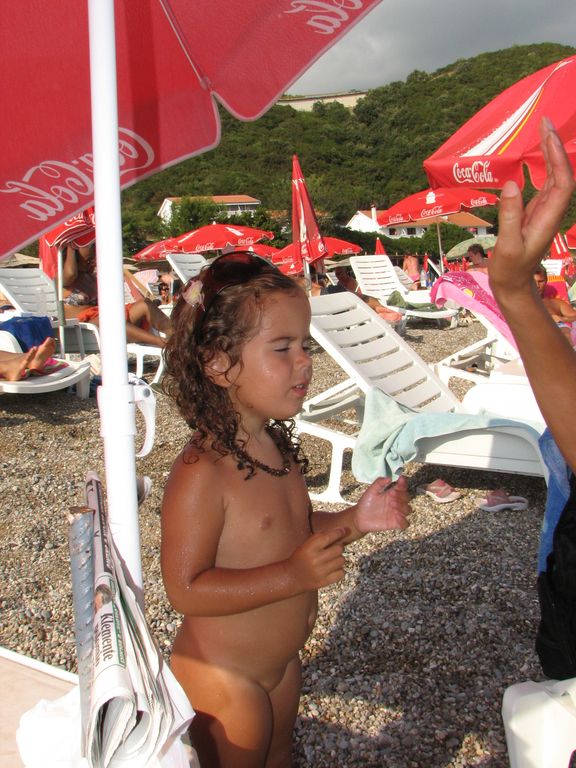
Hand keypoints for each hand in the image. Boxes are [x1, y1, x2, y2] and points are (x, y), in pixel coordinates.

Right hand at [288, 528, 346, 590]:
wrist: (291, 577)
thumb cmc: (301, 557)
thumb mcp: (306, 545)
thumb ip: (321, 538)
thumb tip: (341, 531)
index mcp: (309, 548)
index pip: (328, 537)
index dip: (338, 532)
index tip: (344, 530)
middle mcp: (315, 560)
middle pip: (338, 549)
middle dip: (338, 547)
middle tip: (333, 549)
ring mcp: (320, 572)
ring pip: (342, 560)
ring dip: (339, 558)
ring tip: (331, 560)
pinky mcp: (324, 582)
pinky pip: (341, 573)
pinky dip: (339, 570)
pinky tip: (332, 569)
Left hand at [353, 476, 410, 532]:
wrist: (360, 518)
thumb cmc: (365, 504)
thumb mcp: (371, 491)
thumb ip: (379, 483)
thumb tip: (389, 478)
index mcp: (391, 494)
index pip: (402, 487)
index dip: (403, 483)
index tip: (400, 480)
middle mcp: (396, 503)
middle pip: (407, 498)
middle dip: (402, 496)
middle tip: (392, 495)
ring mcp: (396, 513)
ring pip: (408, 509)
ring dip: (403, 507)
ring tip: (392, 505)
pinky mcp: (395, 523)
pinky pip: (405, 523)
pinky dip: (404, 520)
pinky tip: (396, 517)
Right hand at [489, 118, 574, 297]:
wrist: (513, 285)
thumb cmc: (510, 270)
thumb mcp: (507, 245)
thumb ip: (510, 215)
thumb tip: (512, 183)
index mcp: (549, 217)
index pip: (563, 180)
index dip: (558, 156)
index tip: (546, 134)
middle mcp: (551, 211)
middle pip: (562, 173)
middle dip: (555, 146)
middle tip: (544, 121)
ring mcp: (544, 211)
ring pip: (554, 176)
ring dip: (549, 153)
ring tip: (540, 131)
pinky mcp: (534, 213)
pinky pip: (543, 183)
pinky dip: (541, 166)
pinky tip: (532, 156)